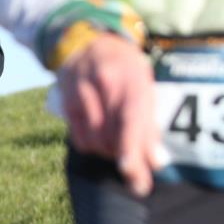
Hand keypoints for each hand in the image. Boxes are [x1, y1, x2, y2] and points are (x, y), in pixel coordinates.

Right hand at [57, 34, 161, 196]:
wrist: (88, 42)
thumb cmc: (124, 69)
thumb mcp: (144, 86)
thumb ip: (149, 124)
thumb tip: (156, 163)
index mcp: (130, 78)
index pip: (130, 118)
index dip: (130, 147)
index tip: (132, 172)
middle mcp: (103, 84)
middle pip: (112, 134)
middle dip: (127, 163)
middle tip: (139, 181)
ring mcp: (82, 93)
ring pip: (95, 140)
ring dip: (110, 154)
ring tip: (121, 149)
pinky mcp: (67, 104)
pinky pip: (80, 139)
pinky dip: (93, 147)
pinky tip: (102, 140)